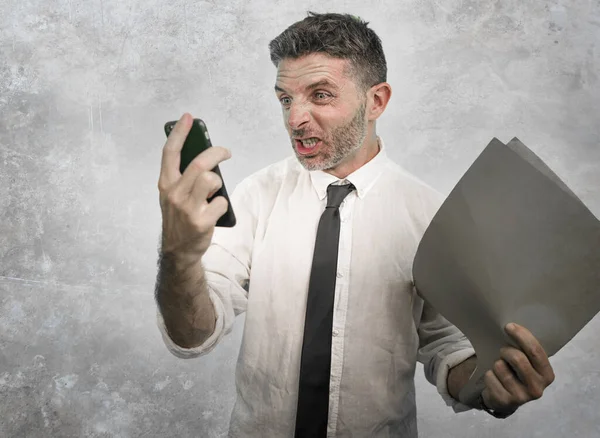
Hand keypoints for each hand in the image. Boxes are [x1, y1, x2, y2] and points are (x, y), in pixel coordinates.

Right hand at [158, 113, 231, 260]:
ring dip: (218, 183)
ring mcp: (188, 208)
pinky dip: (222, 204)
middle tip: (226, 152)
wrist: (178, 250)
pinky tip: (214, 212)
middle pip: (200, 164)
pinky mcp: (201, 221)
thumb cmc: (179, 217)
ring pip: (212, 180)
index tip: (188, 117)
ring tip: (213, 192)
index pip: (170, 153)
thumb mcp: (173, 195)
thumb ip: (183, 177)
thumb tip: (205, 156)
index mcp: (165, 184)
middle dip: (217, 153)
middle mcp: (174, 194)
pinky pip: (221, 202)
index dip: (179, 133)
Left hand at [482, 323, 555, 413]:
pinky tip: (494, 379)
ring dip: (496, 364)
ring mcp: (521, 397)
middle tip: (503, 351)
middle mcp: (538, 388)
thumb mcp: (528, 363)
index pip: (535, 351)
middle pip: (518, 359)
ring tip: (500, 368)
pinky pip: (490, 377)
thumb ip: (527, 350)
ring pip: (501, 367)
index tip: (509, 326)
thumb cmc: (516, 373)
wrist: (504, 399)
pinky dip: (489, 374)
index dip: (521, 336)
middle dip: (506, 351)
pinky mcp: (504, 401)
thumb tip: (513, 327)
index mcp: (547, 375)